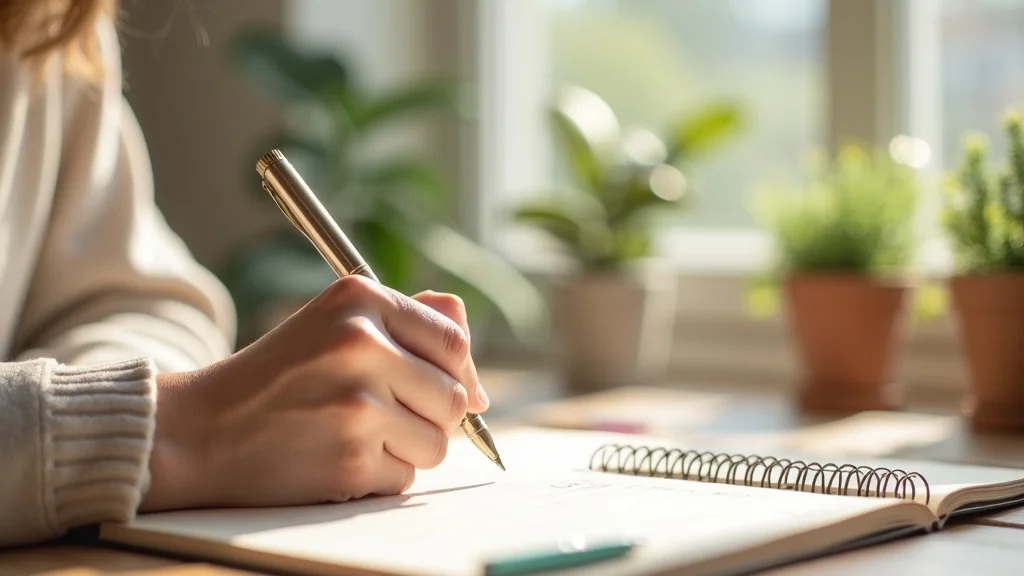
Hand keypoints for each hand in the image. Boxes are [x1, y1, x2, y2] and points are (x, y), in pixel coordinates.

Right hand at [140, 276, 488, 510]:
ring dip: (407, 449)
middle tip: (384, 414)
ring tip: (356, 434)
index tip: (447, 389)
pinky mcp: (350, 459)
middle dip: (430, 415)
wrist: (198, 430)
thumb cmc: (277, 376)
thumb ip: (409, 322)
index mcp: (359, 299)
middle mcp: (362, 345)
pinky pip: (404, 478)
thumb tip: (475, 366)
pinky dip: (378, 477)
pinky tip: (337, 456)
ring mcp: (357, 405)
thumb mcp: (335, 323)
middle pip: (453, 397)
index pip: (453, 341)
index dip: (457, 372)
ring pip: (437, 443)